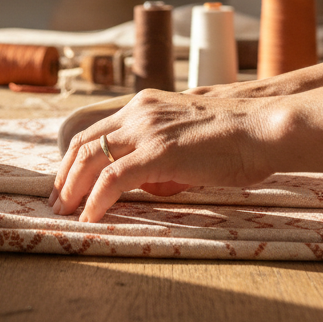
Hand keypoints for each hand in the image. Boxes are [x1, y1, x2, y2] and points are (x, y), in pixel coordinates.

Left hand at [50, 89, 277, 222]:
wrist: (264, 129)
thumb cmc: (239, 140)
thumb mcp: (189, 138)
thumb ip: (164, 155)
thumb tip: (150, 184)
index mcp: (145, 104)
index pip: (97, 131)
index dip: (76, 159)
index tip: (68, 182)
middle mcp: (139, 111)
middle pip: (84, 143)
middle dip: (65, 175)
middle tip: (58, 201)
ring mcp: (146, 130)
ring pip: (91, 159)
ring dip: (72, 188)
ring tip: (66, 212)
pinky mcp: (157, 153)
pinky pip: (112, 179)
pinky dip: (95, 200)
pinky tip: (90, 217)